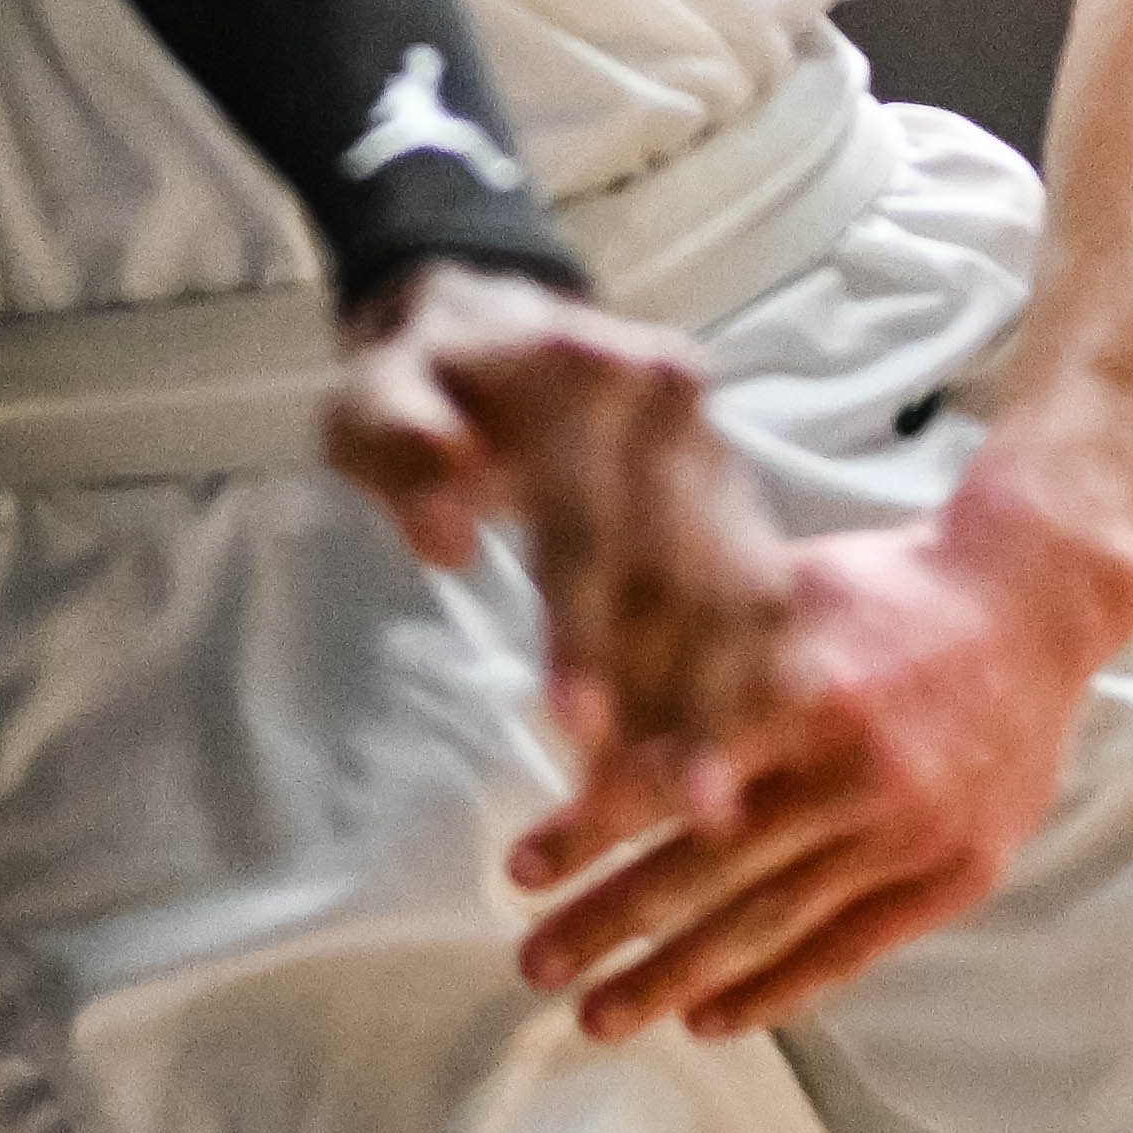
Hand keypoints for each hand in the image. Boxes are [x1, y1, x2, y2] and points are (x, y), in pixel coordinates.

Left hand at [329, 267, 787, 841]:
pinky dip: (746, 680)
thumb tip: (441, 538)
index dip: (583, 626)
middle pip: (685, 567)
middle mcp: (673, 406)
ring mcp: (718, 452)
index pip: (585, 516)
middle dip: (684, 692)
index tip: (575, 722)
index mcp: (583, 368)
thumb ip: (400, 446)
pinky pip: (758, 600)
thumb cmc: (423, 379)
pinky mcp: (741, 499)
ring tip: (708, 807)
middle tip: (679, 805)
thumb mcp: (375, 393)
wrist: (495, 325)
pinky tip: (729, 762)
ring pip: (740, 594)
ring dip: (730, 702)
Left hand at [510, 486, 1132, 1038]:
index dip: (592, 827)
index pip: (675, 776)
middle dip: (612, 920)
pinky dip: (777, 991)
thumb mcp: (776, 589)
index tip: (523, 868)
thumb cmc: (879, 589)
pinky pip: (851, 949)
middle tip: (534, 962)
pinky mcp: (955, 874)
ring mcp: (912, 830)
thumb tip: (577, 722)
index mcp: (804, 686)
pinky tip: (710, 1020)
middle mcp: (857, 769)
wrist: (1029, 604)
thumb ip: (688, 655)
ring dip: (677, 977)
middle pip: (711, 865)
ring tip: (600, 1014)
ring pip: (772, 921)